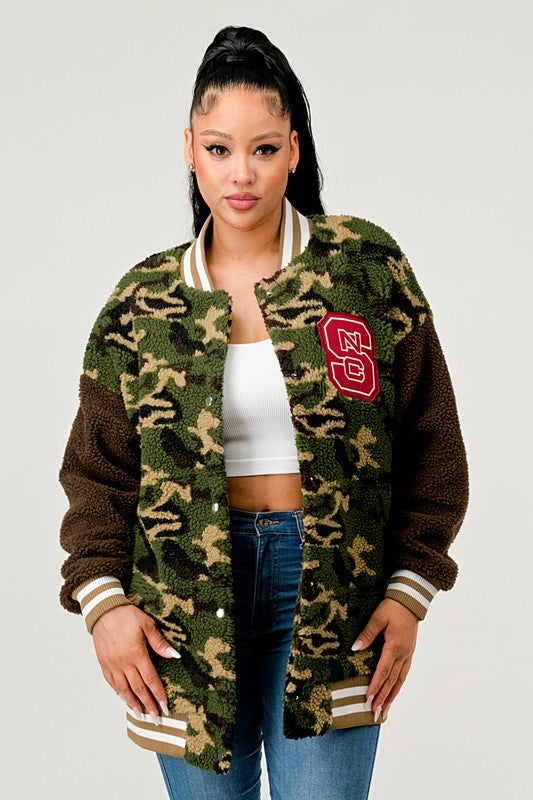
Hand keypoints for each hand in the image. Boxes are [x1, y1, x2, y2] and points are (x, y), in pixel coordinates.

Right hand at [92, 604, 180, 722]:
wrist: (104, 611)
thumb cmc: (127, 616)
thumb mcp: (147, 625)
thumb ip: (159, 642)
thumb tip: (174, 655)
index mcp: (137, 654)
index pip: (151, 680)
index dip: (158, 695)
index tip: (165, 707)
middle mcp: (124, 663)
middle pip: (138, 689)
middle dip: (148, 705)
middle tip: (155, 719)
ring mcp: (112, 665)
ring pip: (124, 689)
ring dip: (133, 703)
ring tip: (141, 714)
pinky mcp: (104, 664)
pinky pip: (112, 683)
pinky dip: (119, 693)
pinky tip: (125, 699)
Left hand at [352, 597, 418, 718]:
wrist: (410, 601)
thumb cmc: (393, 607)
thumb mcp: (378, 617)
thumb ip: (367, 634)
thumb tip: (355, 648)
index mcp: (394, 646)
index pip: (383, 671)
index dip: (375, 686)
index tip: (368, 699)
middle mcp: (403, 654)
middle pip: (392, 680)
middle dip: (382, 697)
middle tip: (374, 712)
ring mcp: (408, 654)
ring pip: (399, 680)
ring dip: (392, 696)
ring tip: (384, 710)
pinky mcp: (409, 652)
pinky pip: (404, 673)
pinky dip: (398, 686)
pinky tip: (394, 693)